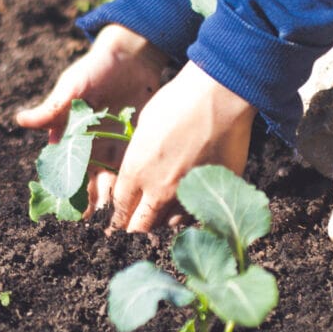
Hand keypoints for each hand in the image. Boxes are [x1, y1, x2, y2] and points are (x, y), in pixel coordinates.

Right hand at [16, 23, 169, 210]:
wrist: (131, 56)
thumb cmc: (95, 68)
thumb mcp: (71, 87)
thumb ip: (51, 108)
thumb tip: (20, 120)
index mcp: (72, 139)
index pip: (66, 171)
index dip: (67, 193)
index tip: (68, 214)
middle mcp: (92, 148)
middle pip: (91, 183)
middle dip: (94, 207)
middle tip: (98, 232)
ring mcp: (116, 148)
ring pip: (114, 182)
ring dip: (116, 203)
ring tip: (120, 226)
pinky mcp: (137, 144)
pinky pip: (136, 169)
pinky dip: (137, 185)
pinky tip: (142, 204)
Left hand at [107, 61, 255, 233]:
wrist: (218, 98)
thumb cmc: (178, 102)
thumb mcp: (145, 127)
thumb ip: (139, 155)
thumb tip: (141, 165)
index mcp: (136, 170)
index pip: (120, 207)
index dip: (115, 219)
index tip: (113, 226)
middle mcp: (159, 189)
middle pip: (139, 225)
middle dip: (132, 231)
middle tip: (131, 233)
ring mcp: (187, 194)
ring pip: (168, 225)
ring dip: (161, 224)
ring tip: (159, 222)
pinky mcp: (212, 193)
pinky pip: (195, 215)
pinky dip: (187, 216)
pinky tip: (185, 211)